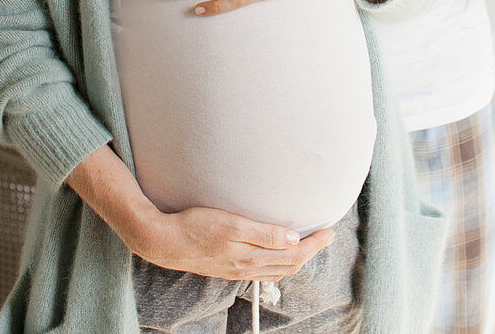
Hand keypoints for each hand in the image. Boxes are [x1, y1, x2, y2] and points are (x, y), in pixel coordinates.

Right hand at [132, 203, 333, 280]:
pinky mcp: (229, 267)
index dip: (314, 245)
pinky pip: (263, 270)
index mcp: (251, 257)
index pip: (293, 255)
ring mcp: (237, 270)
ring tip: (308, 244)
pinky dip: (279, 263)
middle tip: (326, 236)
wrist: (165, 241)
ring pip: (277, 270)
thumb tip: (293, 239)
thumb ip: (264, 234)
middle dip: (310, 252)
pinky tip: (277, 254)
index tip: (329, 232)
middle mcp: (247, 268)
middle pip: (289, 265)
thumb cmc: (196, 226)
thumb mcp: (233, 224)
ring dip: (296, 259)